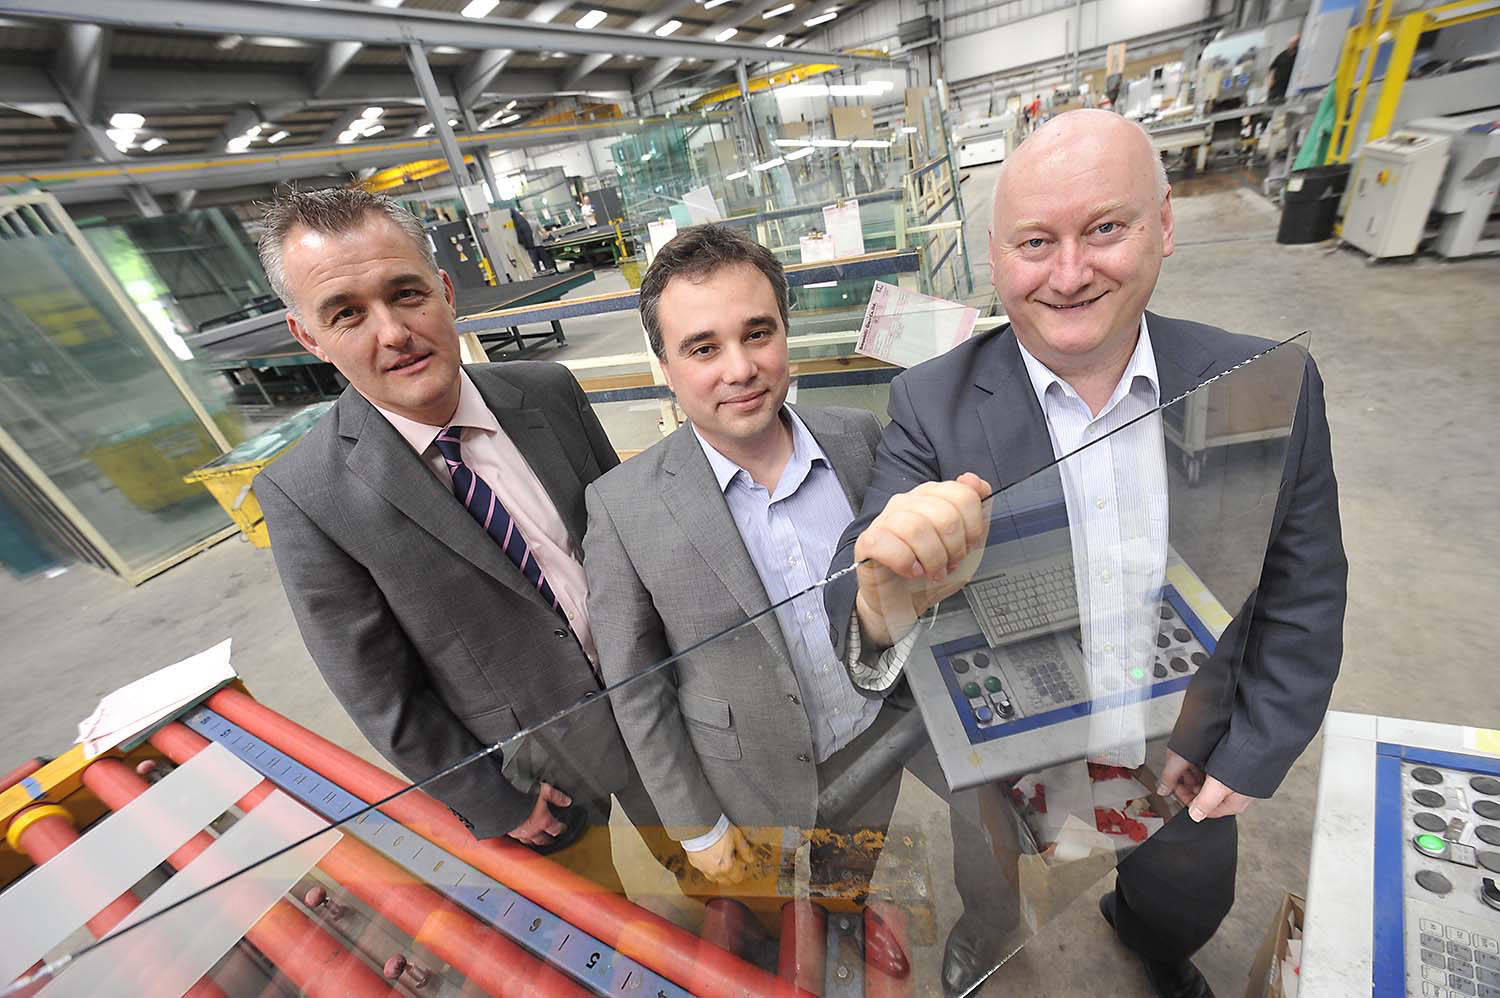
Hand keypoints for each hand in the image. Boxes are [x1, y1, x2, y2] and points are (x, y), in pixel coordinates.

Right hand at [507, 783, 572, 845]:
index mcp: (543, 821)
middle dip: (547, 840)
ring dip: (533, 841)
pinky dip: (520, 837)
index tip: (563, 828)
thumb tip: (566, 801)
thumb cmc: (522, 796)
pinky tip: (519, 834)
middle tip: (551, 840)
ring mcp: (519, 832)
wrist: (501, 802)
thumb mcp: (544, 790)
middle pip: (542, 840)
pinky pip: (516, 838)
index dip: (561, 828)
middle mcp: (532, 830)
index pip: (555, 829)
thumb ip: (556, 796)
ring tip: (535, 840)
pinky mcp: (508, 832)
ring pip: (528, 841)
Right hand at [684, 824, 752, 883]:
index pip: (737, 878)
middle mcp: (714, 871)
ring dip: (718, 871)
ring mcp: (702, 868)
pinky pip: (703, 869)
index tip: (741, 862)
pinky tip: (709, 854)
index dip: (741, 870)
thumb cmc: (717, 829)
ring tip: (720, 857)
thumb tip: (750, 859)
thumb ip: (745, 850)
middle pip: (725, 881)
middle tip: (732, 860)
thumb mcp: (736, 836)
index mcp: (726, 867)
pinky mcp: (694, 863)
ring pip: (713, 877)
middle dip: (731, 873)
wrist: (698, 824)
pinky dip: (708, 865)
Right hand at [853, 475, 992, 647]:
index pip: (963, 494)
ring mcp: (885, 519)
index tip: (968, 545)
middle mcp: (907, 502)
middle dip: (954, 548)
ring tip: (932, 571)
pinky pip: (893, 546)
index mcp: (931, 496)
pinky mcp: (869, 541)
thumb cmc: (928, 572)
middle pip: (945, 514)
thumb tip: (976, 483)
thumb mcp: (964, 545)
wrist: (900, 602)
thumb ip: (976, 514)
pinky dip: (908, 564)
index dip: (973, 527)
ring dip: (933, 559)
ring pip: (918, 528)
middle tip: (949, 564)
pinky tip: (911, 571)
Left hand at [1157, 751, 1253, 821]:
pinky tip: (1205, 761)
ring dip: (1200, 778)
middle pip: (1208, 798)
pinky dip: (1209, 771)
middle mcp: (1238, 796)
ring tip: (1191, 766)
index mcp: (1234, 804)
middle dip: (1192, 787)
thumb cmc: (1246, 763)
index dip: (1188, 799)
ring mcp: (1240, 784)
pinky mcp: (1242, 773)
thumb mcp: (1220, 784)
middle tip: (1183, 775)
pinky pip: (1221, 776)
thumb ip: (1206, 801)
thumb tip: (1195, 815)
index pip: (1205, 810)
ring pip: (1213, 786)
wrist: (1267, 744)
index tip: (1178, 787)